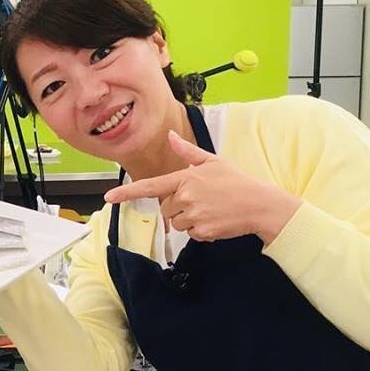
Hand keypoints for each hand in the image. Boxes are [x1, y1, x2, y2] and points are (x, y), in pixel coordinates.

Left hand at [103, 130, 299, 243]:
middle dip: (178, 207)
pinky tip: (214, 220)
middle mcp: (185, 197)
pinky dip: (200, 230)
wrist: (260, 204)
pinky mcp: (202, 232)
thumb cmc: (236, 181)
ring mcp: (193, 215)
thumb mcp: (212, 161)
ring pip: (176, 223)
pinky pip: (190, 234)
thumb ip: (187, 152)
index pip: (150, 186)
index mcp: (185, 179)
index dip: (127, 192)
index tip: (109, 197)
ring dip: (188, 220)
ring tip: (209, 210)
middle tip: (201, 200)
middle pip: (165, 209)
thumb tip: (170, 136)